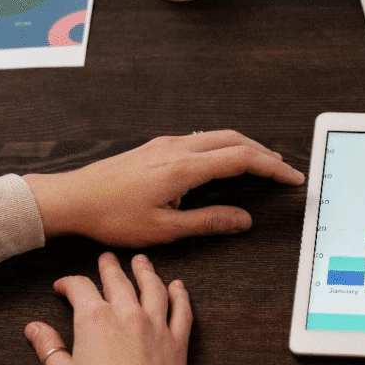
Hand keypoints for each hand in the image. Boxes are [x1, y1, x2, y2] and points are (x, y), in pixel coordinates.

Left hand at [23, 130, 304, 246]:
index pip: (242, 159)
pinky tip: (225, 160)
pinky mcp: (157, 147)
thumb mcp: (165, 229)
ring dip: (246, 147)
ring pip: (218, 136)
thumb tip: (243, 220)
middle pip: (235, 140)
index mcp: (184, 168)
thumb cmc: (112, 217)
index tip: (292, 177)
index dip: (272, 168)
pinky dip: (225, 146)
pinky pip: (202, 138)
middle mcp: (178, 148)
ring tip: (263, 163)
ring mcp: (166, 144)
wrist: (72, 199)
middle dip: (265, 153)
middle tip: (285, 170)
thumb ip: (209, 221)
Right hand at [25, 252, 190, 364]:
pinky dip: (181, 295)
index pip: (81, 288)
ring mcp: (156, 327)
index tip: (62, 286)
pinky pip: (182, 310)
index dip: (69, 283)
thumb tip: (34, 327)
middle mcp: (127, 315)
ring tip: (141, 262)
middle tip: (106, 258)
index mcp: (95, 321)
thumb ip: (48, 346)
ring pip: (153, 288)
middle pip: (119, 281)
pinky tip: (178, 287)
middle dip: (109, 267)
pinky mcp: (177, 342)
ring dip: (146, 271)